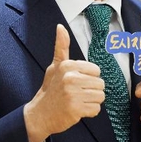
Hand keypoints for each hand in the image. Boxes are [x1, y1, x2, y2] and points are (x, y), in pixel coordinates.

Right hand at [24, 24, 104, 141]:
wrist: (39, 114)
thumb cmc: (50, 90)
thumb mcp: (55, 66)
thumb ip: (61, 47)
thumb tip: (60, 27)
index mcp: (67, 65)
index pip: (96, 70)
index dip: (89, 78)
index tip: (77, 83)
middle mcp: (70, 78)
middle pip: (101, 84)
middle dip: (91, 91)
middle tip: (77, 94)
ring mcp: (72, 94)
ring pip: (100, 97)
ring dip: (91, 102)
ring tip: (78, 101)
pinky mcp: (76, 109)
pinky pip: (96, 109)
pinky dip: (89, 112)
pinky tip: (78, 110)